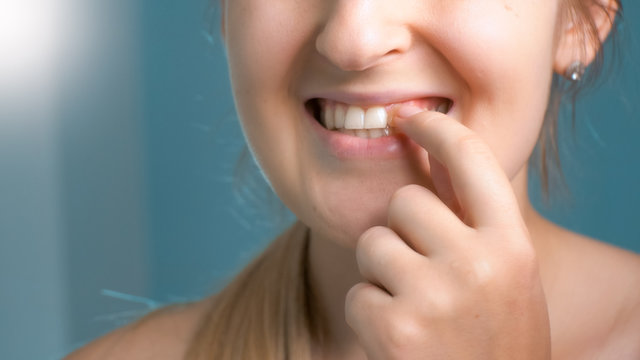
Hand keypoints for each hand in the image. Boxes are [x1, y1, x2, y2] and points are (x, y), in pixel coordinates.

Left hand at [345, 106, 550, 358]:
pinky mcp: (395, 330)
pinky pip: (357, 292)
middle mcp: (478, 265)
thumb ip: (473, 223)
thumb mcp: (507, 278)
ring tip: (415, 310)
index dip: (437, 129)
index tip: (411, 118)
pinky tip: (400, 338)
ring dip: (383, 273)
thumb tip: (428, 155)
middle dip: (402, 230)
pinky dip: (369, 313)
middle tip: (423, 273)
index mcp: (512, 246)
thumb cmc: (493, 337)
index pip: (472, 159)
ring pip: (374, 243)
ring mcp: (435, 297)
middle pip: (405, 201)